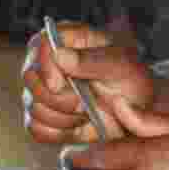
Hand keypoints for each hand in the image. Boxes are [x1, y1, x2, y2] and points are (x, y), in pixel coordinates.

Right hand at [22, 21, 168, 142]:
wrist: (138, 110)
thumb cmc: (132, 79)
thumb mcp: (123, 66)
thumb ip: (93, 59)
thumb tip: (59, 55)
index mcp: (68, 37)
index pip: (40, 44)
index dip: (46, 67)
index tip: (59, 84)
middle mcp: (49, 60)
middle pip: (30, 78)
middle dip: (59, 98)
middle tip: (86, 101)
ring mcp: (42, 88)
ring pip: (33, 106)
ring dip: (64, 116)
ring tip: (89, 111)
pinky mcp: (43, 115)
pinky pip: (37, 128)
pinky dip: (60, 132)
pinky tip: (79, 123)